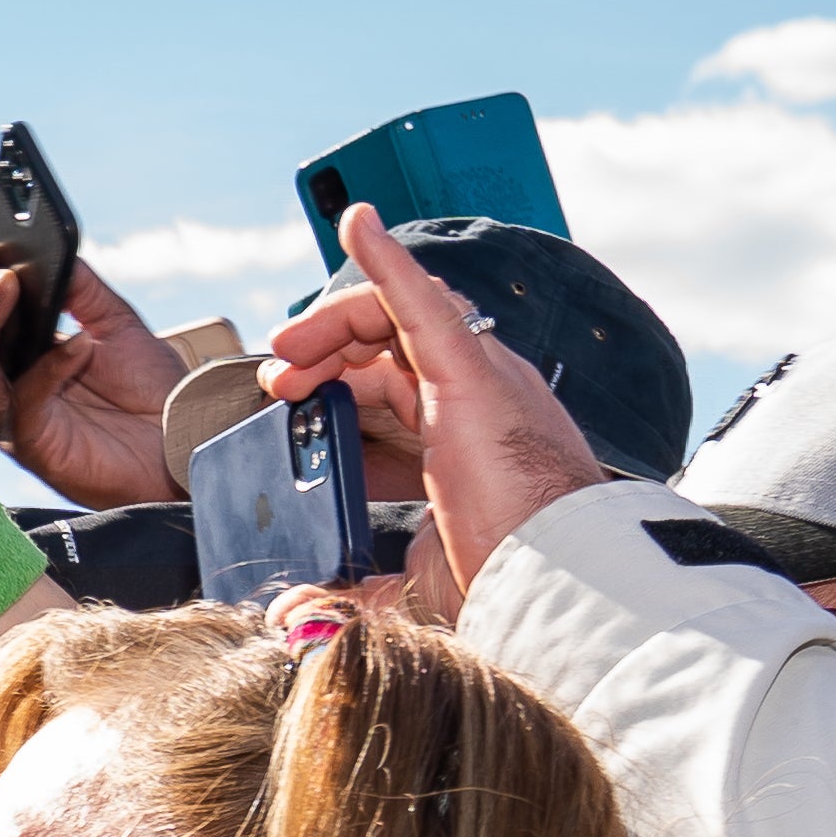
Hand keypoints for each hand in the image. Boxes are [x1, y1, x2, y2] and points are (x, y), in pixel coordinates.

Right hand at [0, 244, 183, 507]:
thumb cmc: (150, 393)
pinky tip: (78, 343)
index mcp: (18, 355)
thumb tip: (49, 248)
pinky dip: (48, 369)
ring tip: (7, 281)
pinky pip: (24, 405)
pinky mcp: (35, 447)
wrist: (183, 443)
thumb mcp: (115, 324)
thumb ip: (81, 290)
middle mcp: (6, 386)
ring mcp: (13, 419)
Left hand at [263, 202, 608, 620]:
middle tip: (277, 378)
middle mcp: (477, 395)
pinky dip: (388, 261)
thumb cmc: (508, 580)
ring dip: (336, 320)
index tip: (290, 403)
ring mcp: (479, 378)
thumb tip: (297, 612)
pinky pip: (424, 301)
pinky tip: (357, 224)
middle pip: (390, 342)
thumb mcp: (413, 584)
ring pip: (398, 316)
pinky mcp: (470, 374)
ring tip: (287, 348)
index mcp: (466, 435)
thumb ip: (356, 589)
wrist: (558, 582)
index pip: (396, 381)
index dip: (339, 381)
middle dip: (325, 349)